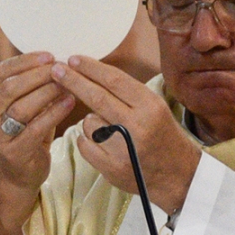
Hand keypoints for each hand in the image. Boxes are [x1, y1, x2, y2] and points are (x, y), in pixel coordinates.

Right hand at [0, 53, 75, 234]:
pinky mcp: (12, 153)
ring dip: (48, 92)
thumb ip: (30, 84)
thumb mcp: (22, 105)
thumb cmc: (25, 132)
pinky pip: (35, 128)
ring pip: (21, 106)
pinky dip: (54, 112)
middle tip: (63, 69)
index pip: (1, 71)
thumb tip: (56, 57)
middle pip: (10, 87)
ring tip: (69, 84)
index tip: (51, 56)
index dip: (26, 61)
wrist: (18, 174)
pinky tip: (69, 102)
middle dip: (39, 75)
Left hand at [51, 56, 202, 212]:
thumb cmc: (162, 135)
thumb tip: (90, 73)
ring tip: (109, 130)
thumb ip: (127, 93)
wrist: (177, 174)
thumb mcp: (154, 108)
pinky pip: (84, 144)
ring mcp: (123, 148)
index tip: (73, 59)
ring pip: (88, 122)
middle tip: (56, 70)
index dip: (91, 68)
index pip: (114, 80)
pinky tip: (103, 144)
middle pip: (96, 97)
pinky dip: (87, 140)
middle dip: (73, 81)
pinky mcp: (111, 167)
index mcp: (150, 106)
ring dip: (90, 121)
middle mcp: (137, 125)